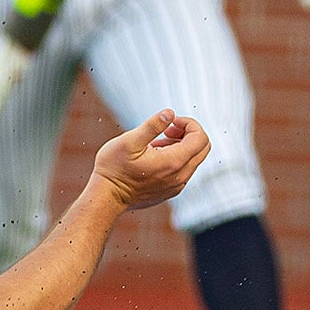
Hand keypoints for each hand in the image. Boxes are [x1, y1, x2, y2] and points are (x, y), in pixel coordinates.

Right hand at [89, 110, 208, 212]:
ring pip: (194, 159)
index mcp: (174, 162)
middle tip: (167, 129)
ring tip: (155, 143)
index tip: (170, 122)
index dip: (189, 123)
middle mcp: (181, 176)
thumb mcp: (129, 141)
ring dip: (181, 145)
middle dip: (189, 133)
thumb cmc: (114, 168)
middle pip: (203, 148)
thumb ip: (152, 126)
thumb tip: (170, 113)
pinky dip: (176, 158)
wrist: (106, 197)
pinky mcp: (171, 191)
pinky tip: (154, 157)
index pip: (200, 138)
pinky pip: (184, 170)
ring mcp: (177, 185)